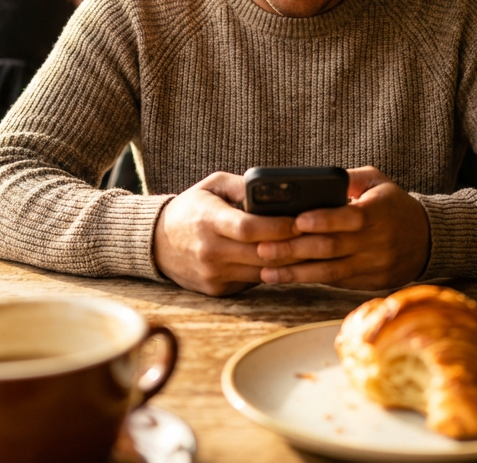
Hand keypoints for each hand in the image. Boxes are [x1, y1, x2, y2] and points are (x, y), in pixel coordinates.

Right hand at [154, 172, 300, 295]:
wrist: (157, 243)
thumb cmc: (192, 208)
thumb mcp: (213, 185)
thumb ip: (243, 186)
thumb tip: (279, 190)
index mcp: (207, 220)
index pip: (248, 228)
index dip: (278, 226)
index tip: (302, 220)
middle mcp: (209, 250)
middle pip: (261, 253)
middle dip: (293, 246)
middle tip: (319, 236)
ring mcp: (213, 274)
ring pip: (262, 272)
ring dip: (288, 263)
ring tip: (311, 250)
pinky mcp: (217, 290)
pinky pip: (253, 282)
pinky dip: (271, 272)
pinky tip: (288, 262)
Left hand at [255, 167, 429, 289]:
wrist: (426, 240)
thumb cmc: (393, 205)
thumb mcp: (378, 182)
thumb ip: (348, 178)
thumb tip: (314, 178)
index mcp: (379, 212)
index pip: (350, 218)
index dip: (323, 221)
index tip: (296, 221)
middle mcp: (377, 242)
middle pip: (332, 248)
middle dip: (295, 250)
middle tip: (264, 248)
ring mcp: (373, 265)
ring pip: (330, 272)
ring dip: (296, 273)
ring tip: (266, 271)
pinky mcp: (369, 283)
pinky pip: (335, 282)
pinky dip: (309, 280)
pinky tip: (286, 277)